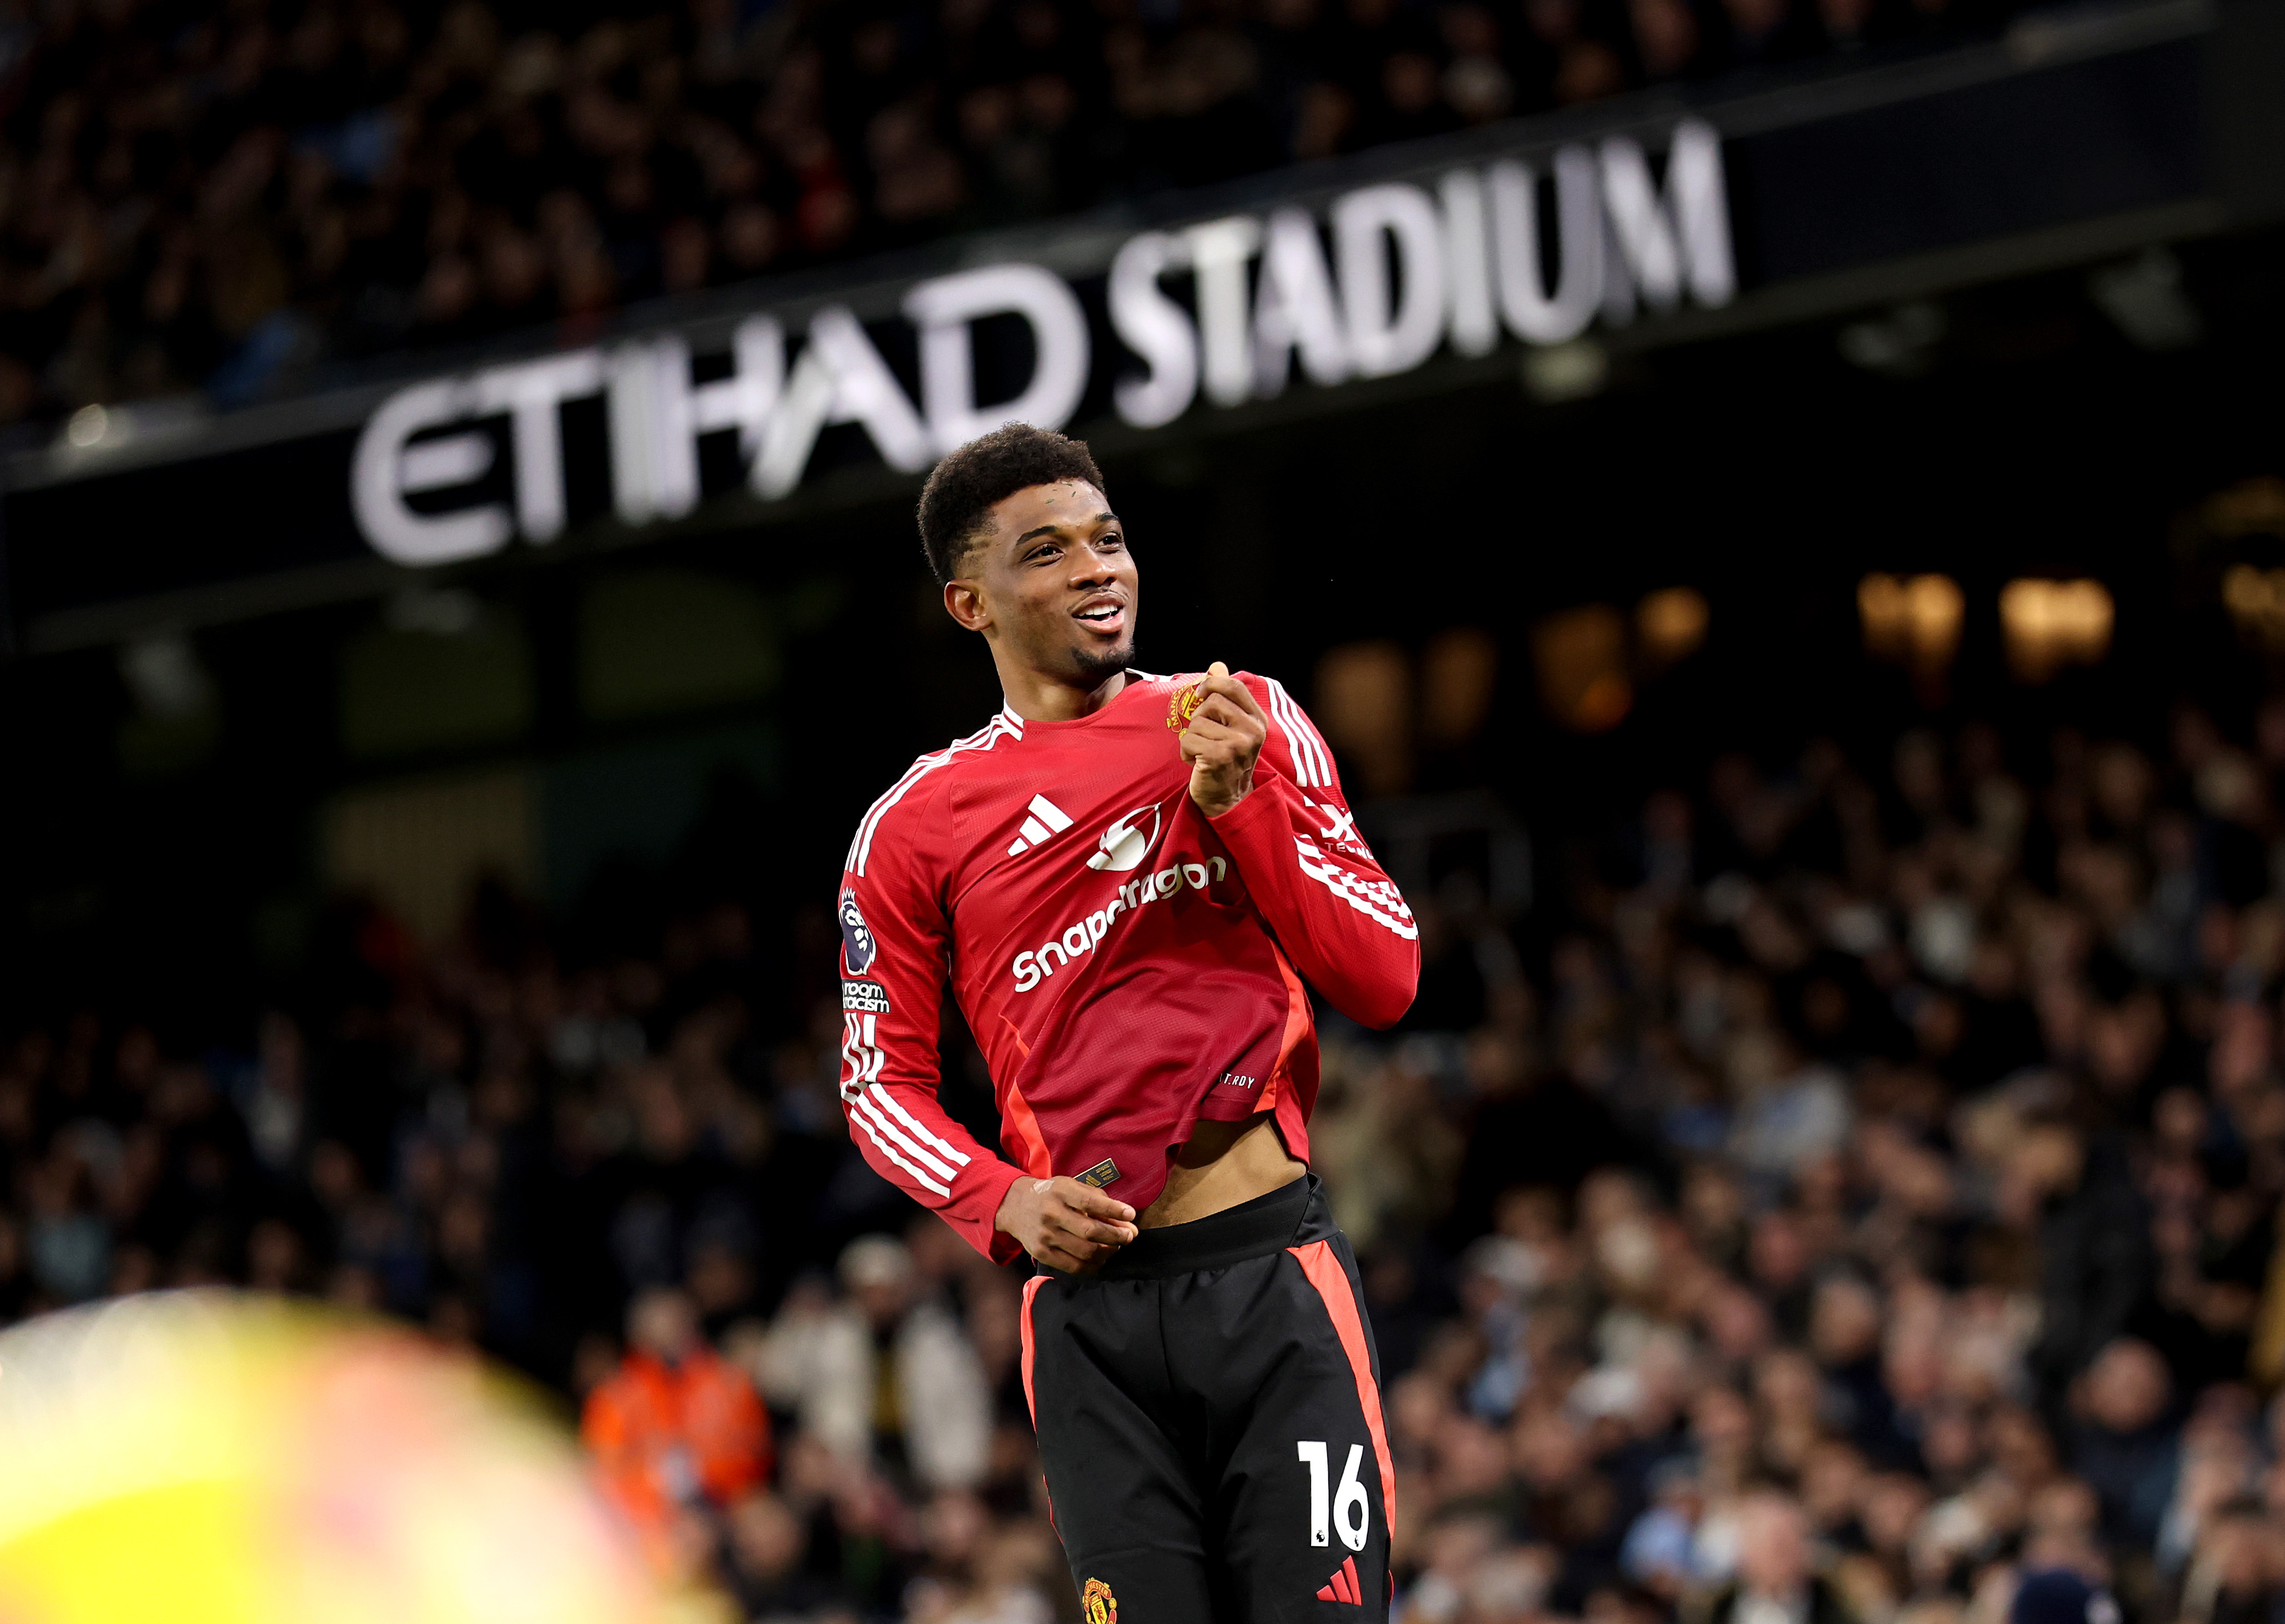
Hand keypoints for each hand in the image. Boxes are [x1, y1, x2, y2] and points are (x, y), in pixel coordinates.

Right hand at [996, 1176, 1138, 1271]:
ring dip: (1107, 1252)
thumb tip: (1127, 1222)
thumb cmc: (1052, 1195)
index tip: (1131, 1215)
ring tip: (1115, 1247)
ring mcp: (1045, 1236)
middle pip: (1091, 1231)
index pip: (1091, 1202)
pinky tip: (1100, 1259)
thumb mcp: (1072, 1187)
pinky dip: (1093, 1266)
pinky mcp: (1042, 1253)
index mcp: (1061, 1191)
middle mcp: (1051, 1213)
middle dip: (1116, 1236)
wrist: (1015, 1205)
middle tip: (1129, 1236)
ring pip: (1085, 1252)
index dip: (1114, 1210)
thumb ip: (1099, 1201)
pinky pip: (1074, 1266)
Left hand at [1180, 661, 1266, 817]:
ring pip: (1197, 723)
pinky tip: (1196, 763)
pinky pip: (1188, 740)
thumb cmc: (1226, 759)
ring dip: (1191, 738)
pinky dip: (1185, 752)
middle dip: (1199, 719)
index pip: (1233, 686)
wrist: (1228, 799)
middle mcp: (1252, 731)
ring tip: (1202, 752)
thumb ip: (1225, 696)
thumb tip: (1217, 666)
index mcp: (1257, 719)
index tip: (1201, 695)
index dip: (1212, 684)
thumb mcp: (1231, 726)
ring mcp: (1238, 744)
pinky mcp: (1220, 757)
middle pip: (1211, 702)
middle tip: (1204, 737)